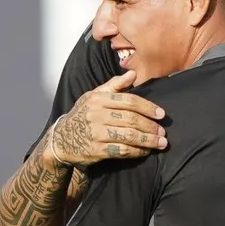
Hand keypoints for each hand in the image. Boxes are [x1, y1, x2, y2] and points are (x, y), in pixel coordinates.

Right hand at [49, 71, 166, 166]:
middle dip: (150, 126)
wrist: (61, 139)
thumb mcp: (94, 96)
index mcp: (98, 99)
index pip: (129, 101)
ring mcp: (96, 133)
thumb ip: (114, 85)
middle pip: (131, 119)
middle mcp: (97, 115)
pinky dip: (137, 151)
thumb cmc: (83, 115)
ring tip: (161, 143)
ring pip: (129, 136)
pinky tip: (146, 151)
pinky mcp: (97, 150)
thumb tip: (133, 74)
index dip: (147, 107)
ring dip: (148, 140)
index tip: (161, 114)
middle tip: (163, 132)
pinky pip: (122, 151)